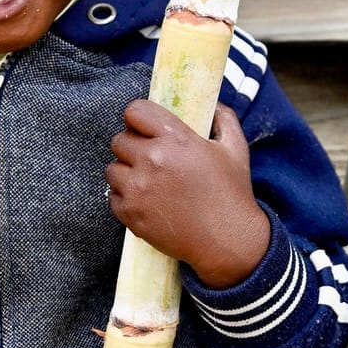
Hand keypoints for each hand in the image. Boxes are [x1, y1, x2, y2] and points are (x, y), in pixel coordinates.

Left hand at [108, 100, 270, 288]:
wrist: (228, 241)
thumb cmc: (232, 194)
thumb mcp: (235, 149)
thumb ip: (223, 119)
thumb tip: (212, 105)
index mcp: (176, 139)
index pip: (135, 111)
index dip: (138, 118)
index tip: (145, 128)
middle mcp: (153, 160)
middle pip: (119, 140)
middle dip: (133, 146)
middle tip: (149, 158)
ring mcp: (138, 188)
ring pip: (112, 168)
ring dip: (126, 172)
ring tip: (146, 181)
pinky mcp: (130, 214)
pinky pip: (112, 196)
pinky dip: (125, 198)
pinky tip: (145, 201)